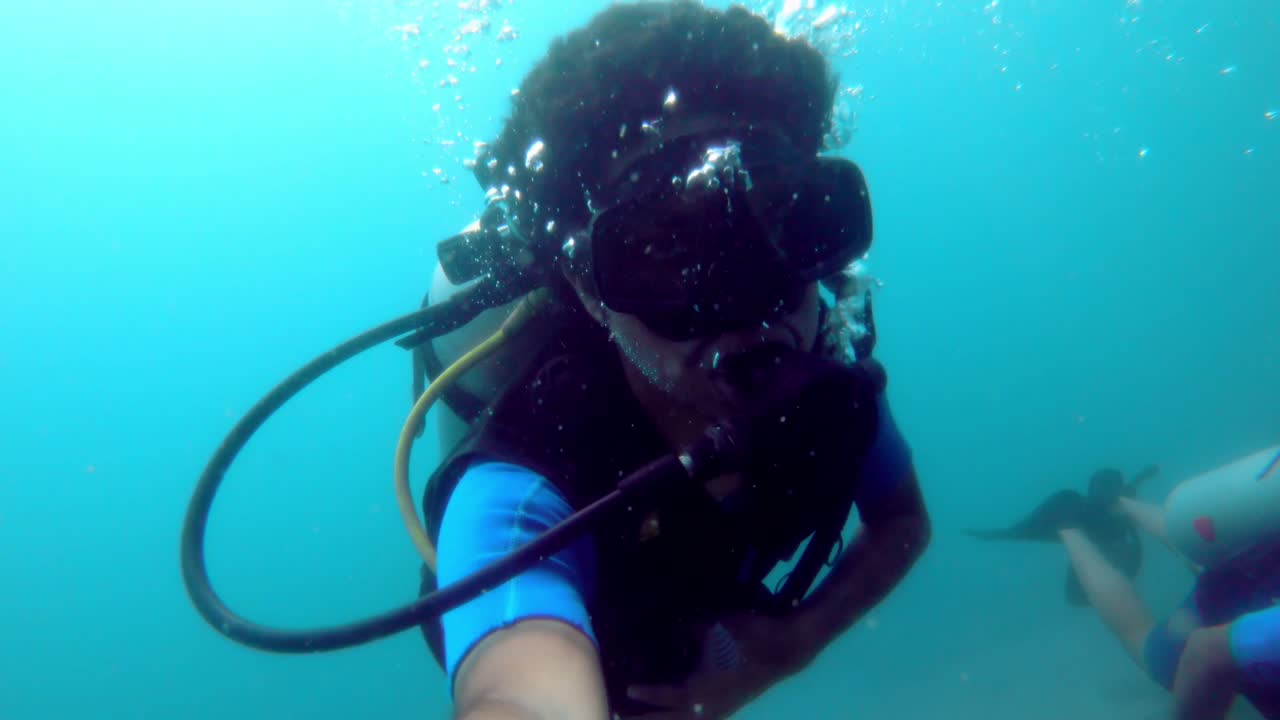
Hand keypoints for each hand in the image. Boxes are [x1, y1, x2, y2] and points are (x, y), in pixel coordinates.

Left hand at [624, 611, 813, 719]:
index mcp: (699, 691)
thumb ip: (687, 631)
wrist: (785, 648)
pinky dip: (683, 716)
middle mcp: (707, 707)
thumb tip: (668, 627)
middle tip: (623, 717)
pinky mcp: (728, 707)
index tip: (628, 690)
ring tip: (646, 717)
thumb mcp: (711, 628)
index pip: (665, 696)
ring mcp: (720, 710)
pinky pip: (699, 717)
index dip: (646, 694)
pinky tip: (678, 710)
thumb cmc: (746, 636)